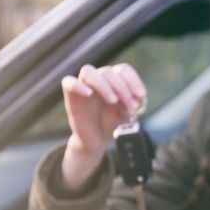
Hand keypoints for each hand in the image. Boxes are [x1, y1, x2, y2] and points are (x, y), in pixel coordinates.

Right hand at [61, 63, 145, 188]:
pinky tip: (88, 94)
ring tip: (113, 100)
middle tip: (130, 105)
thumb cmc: (113, 123)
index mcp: (115, 80)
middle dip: (122, 88)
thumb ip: (132, 106)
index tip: (141, 96)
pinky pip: (68, 82)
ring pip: (88, 71)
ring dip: (103, 84)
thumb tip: (135, 100)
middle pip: (108, 71)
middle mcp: (99, 79)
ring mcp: (84, 85)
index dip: (133, 80)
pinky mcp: (71, 95)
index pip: (123, 70)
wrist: (98, 139)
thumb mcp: (128, 115)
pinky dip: (77, 85)